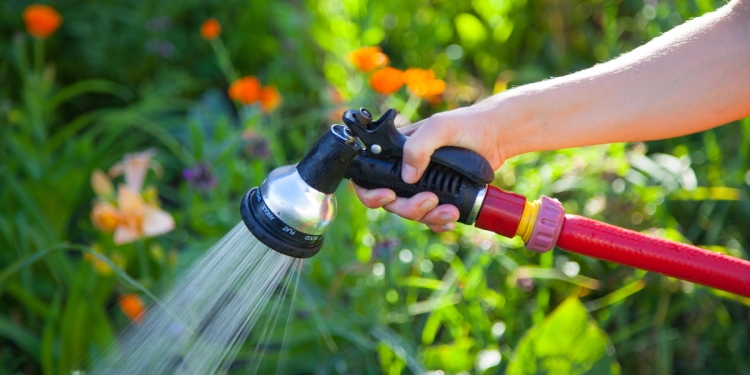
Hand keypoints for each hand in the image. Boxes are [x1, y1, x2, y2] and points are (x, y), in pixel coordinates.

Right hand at [353, 103, 508, 231]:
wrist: (498, 136)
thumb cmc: (467, 124)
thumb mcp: (440, 128)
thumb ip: (419, 147)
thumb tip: (407, 176)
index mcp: (397, 152)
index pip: (369, 176)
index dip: (371, 192)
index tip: (389, 195)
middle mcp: (406, 170)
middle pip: (392, 201)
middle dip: (409, 207)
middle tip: (431, 200)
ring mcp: (424, 185)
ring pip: (412, 212)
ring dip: (429, 217)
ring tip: (451, 211)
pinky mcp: (442, 196)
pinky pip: (431, 218)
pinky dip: (439, 222)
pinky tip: (452, 218)